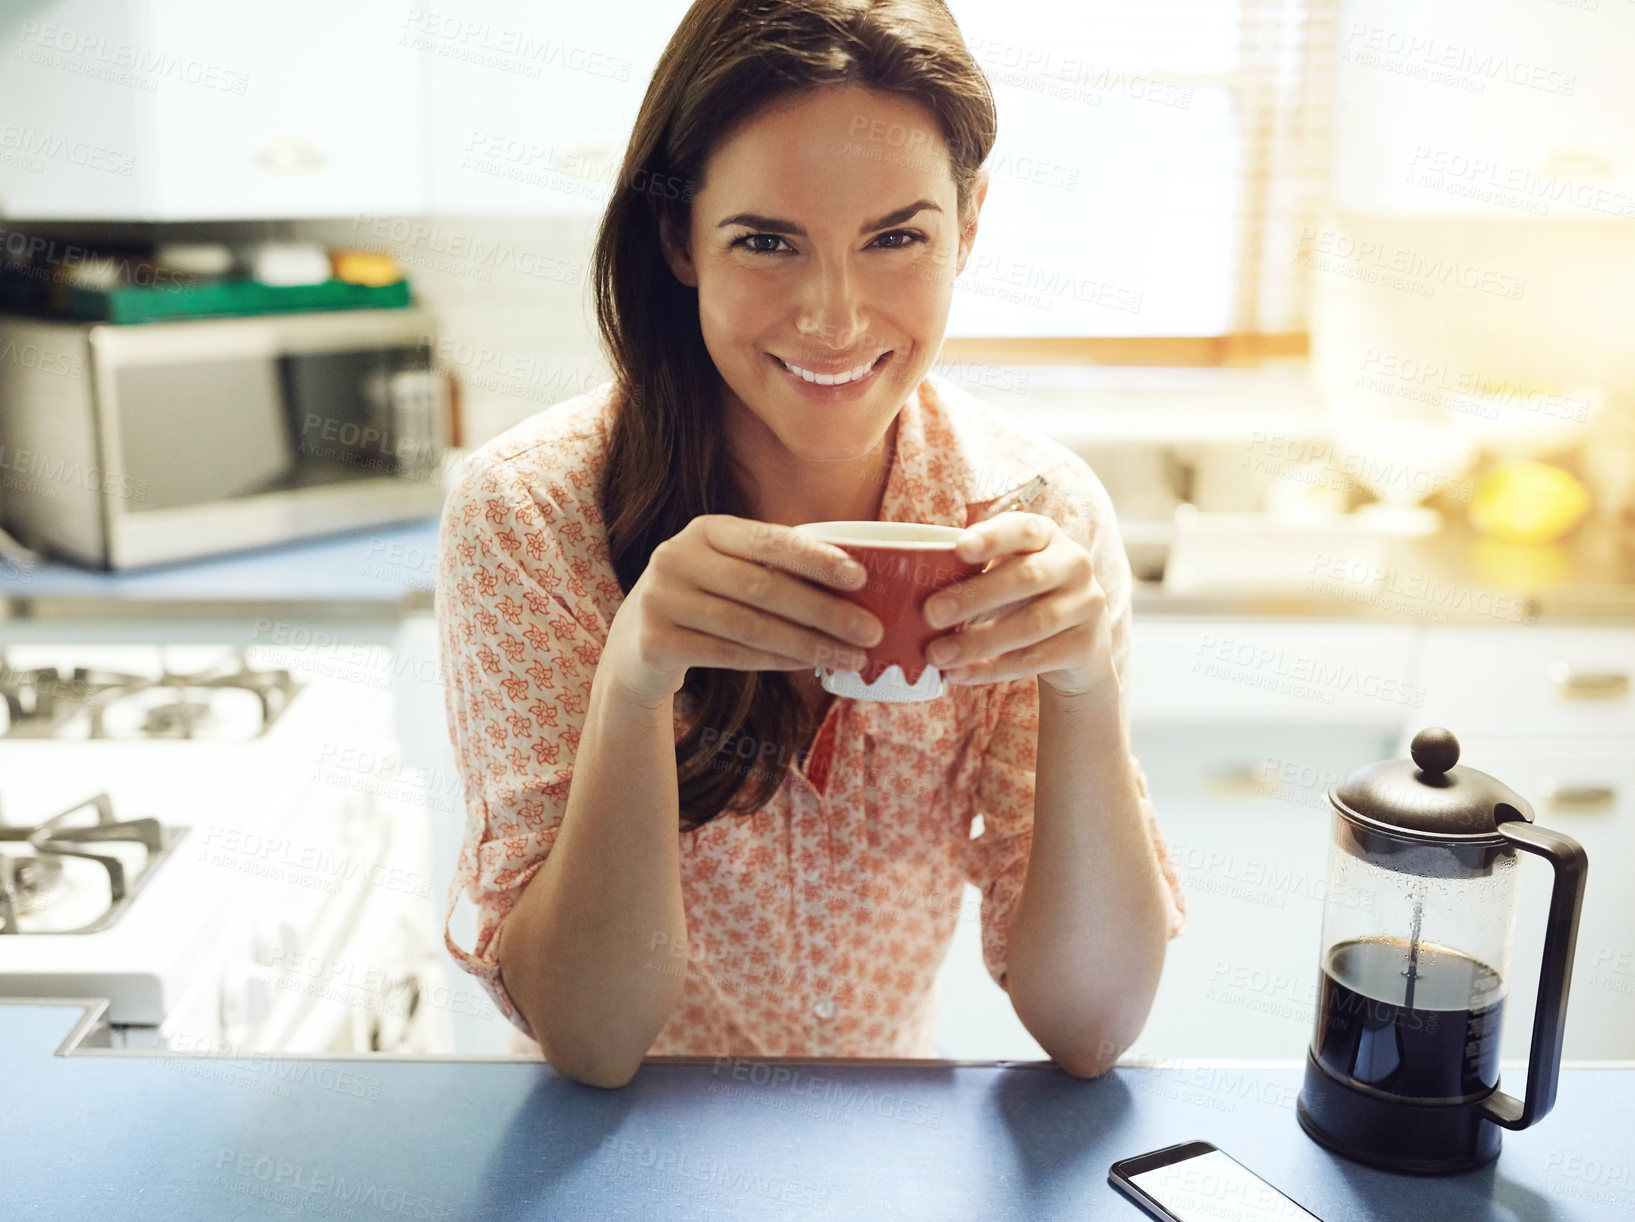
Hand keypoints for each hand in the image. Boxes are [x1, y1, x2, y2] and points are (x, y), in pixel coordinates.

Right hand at [603, 515, 884, 707]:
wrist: (635, 650)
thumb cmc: (704, 604)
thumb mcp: (727, 572)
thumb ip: (773, 568)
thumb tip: (854, 586)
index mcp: (704, 530)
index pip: (768, 540)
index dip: (816, 559)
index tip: (861, 578)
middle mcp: (676, 557)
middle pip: (764, 587)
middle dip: (825, 611)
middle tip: (870, 631)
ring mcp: (660, 599)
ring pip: (750, 625)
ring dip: (808, 644)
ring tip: (850, 657)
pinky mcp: (654, 642)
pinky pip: (729, 654)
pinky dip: (775, 661)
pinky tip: (808, 665)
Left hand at [918, 511, 1113, 698]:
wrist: (1078, 645)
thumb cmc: (1023, 599)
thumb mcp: (1005, 573)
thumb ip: (972, 571)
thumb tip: (907, 588)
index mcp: (1047, 536)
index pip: (1023, 529)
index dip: (993, 537)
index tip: (958, 549)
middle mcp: (1074, 564)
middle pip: (1027, 578)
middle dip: (975, 597)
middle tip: (929, 614)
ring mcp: (1086, 605)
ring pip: (1032, 624)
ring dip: (979, 641)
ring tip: (937, 655)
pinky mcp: (1085, 646)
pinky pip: (1036, 659)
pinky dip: (993, 669)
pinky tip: (960, 675)